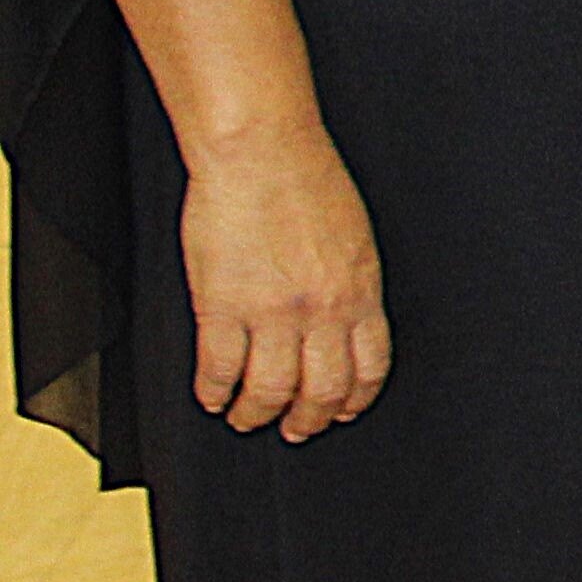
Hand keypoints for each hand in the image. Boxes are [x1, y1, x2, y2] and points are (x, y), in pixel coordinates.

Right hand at [182, 125, 385, 438]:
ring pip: (269, 391)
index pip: (369, 368)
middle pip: (322, 390)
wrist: (263, 153)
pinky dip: (214, 391)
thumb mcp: (356, 239)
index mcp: (361, 292)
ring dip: (256, 414)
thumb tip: (347, 322)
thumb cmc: (309, 182)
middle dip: (309, 419)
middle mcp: (323, 310)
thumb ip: (352, 286)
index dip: (355, 400)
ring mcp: (272, 312)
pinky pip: (219, 368)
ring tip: (246, 419)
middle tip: (296, 429)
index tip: (343, 411)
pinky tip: (212, 396)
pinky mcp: (221, 305)